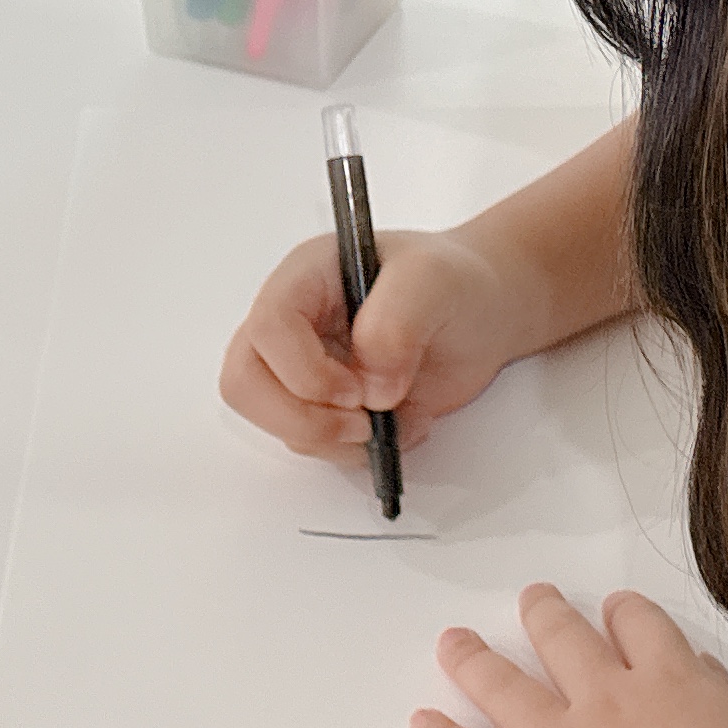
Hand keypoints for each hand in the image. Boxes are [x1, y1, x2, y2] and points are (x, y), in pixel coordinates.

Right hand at [219, 221, 546, 459]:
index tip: (358, 392)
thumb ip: (398, 320)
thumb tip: (372, 382)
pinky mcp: (325, 406)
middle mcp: (293, 323)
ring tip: (398, 417)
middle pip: (245, 383)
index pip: (269, 327)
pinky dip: (358, 451)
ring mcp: (304, 368)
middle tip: (362, 425)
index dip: (303, 370)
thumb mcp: (434, 281)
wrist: (483, 313)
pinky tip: (402, 424)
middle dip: (301, 418)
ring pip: (278, 422)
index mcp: (306, 276)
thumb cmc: (455, 283)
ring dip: (338, 438)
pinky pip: (315, 445)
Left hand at [416, 585, 727, 727]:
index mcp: (674, 685)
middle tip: (531, 600)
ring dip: (475, 660)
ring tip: (454, 643)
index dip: (624, 615)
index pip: (640, 628)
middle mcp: (611, 703)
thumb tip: (706, 684)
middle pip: (564, 639)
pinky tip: (423, 723)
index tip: (614, 610)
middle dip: (544, 614)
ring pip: (505, 687)